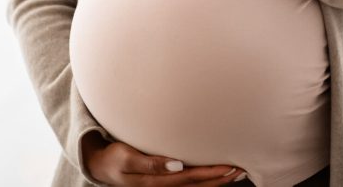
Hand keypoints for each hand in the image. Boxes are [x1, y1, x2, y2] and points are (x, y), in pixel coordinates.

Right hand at [81, 131, 245, 185]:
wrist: (101, 166)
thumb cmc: (115, 158)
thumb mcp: (127, 158)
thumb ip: (150, 162)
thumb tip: (177, 165)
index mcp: (157, 181)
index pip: (190, 178)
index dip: (210, 174)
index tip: (229, 166)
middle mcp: (163, 186)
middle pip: (197, 186)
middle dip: (219, 179)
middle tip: (240, 169)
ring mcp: (164, 185)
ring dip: (215, 181)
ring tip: (234, 172)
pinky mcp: (163, 181)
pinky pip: (188, 184)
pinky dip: (203, 180)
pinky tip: (214, 175)